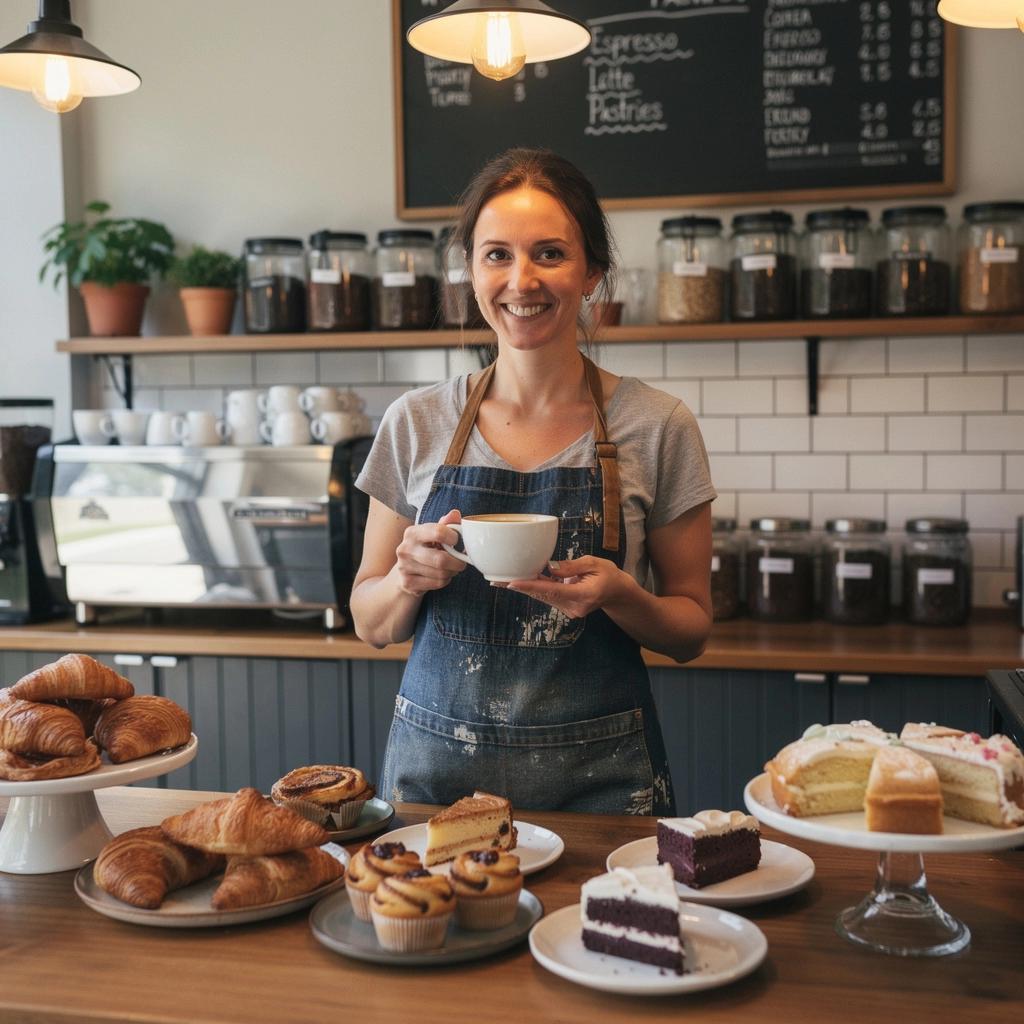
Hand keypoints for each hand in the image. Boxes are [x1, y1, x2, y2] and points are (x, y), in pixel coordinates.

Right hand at [393, 509, 466, 596]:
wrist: (403, 572)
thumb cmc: (424, 549)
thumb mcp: (432, 534)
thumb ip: (445, 524)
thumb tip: (455, 514)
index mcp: (412, 532)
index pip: (438, 532)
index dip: (454, 538)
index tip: (457, 541)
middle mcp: (405, 548)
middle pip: (441, 559)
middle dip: (457, 563)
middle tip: (461, 562)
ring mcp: (404, 567)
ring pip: (441, 573)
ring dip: (452, 572)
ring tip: (450, 568)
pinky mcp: (408, 582)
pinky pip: (437, 583)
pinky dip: (445, 580)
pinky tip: (441, 576)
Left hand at [505, 556, 628, 618]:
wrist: (618, 593)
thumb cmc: (609, 575)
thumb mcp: (594, 563)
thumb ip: (572, 566)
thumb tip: (550, 567)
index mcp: (583, 594)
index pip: (552, 590)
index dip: (531, 586)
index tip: (512, 583)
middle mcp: (574, 607)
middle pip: (542, 595)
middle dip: (520, 587)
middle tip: (497, 580)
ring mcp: (570, 610)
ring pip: (543, 597)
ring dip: (524, 588)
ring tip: (502, 581)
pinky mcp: (567, 609)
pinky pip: (548, 597)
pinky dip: (535, 589)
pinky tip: (519, 582)